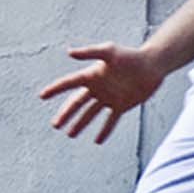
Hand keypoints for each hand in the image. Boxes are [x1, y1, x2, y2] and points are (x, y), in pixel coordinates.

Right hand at [39, 43, 166, 144]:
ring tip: (70, 135)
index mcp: (91, 74)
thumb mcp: (109, 51)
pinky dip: (104, 131)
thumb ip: (89, 52)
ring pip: (90, 114)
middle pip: (77, 103)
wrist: (152, 65)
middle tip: (55, 126)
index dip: (55, 89)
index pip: (69, 83)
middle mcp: (97, 87)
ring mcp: (109, 98)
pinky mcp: (121, 106)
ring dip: (80, 124)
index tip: (42, 96)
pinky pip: (110, 121)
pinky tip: (97, 141)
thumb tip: (69, 52)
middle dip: (66, 114)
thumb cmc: (130, 55)